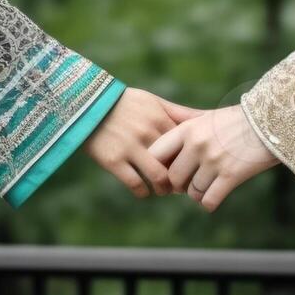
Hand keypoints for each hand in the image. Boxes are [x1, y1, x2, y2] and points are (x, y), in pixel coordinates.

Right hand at [83, 88, 199, 197]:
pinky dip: (143, 192)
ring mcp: (130, 148)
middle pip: (176, 164)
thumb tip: (207, 117)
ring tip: (164, 191)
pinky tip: (144, 191)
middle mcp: (147, 134)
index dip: (192, 160)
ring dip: (164, 189)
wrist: (86, 103)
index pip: (186, 147)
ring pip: (158, 178)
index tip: (193, 168)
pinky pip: (135, 184)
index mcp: (159, 119)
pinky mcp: (113, 161)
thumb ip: (179, 112)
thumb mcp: (153, 102)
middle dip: (181, 179)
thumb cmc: (125, 102)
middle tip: (182, 186)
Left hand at [147, 104, 278, 211]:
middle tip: (190, 183)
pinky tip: (215, 196)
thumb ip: (184, 127)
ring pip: (192, 192)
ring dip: (198, 194)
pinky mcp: (231, 175)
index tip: (168, 171)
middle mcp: (197, 145)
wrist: (271, 122)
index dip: (159, 167)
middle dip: (180, 185)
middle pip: (173, 178)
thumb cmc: (237, 120)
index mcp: (188, 129)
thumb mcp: (206, 117)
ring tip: (206, 186)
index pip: (156, 154)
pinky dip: (209, 203)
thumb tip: (160, 139)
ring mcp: (214, 161)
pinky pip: (208, 200)